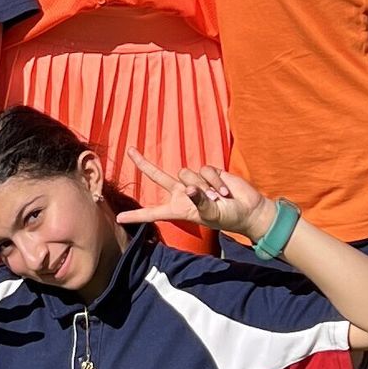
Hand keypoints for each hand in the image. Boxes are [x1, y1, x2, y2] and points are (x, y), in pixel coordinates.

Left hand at [122, 149, 274, 241]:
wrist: (247, 209)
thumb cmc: (228, 217)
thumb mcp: (212, 215)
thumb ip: (200, 202)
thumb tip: (190, 189)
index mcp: (179, 209)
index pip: (154, 212)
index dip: (137, 216)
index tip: (119, 218)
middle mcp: (183, 193)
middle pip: (158, 176)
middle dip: (143, 163)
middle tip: (130, 150)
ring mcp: (194, 181)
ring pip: (186, 173)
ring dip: (204, 186)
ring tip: (217, 197)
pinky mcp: (207, 172)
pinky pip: (205, 171)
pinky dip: (215, 181)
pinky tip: (225, 190)